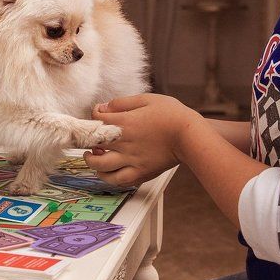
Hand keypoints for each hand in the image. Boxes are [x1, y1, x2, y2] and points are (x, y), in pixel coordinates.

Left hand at [84, 93, 202, 187]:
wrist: (191, 136)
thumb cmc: (172, 115)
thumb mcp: (147, 99)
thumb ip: (122, 103)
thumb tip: (104, 107)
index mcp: (125, 123)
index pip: (96, 119)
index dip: (94, 115)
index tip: (99, 114)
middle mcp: (125, 143)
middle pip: (93, 145)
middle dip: (87, 141)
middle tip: (89, 139)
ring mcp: (132, 160)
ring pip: (101, 167)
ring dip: (92, 162)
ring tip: (92, 157)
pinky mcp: (141, 173)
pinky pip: (119, 180)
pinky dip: (109, 178)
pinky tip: (108, 171)